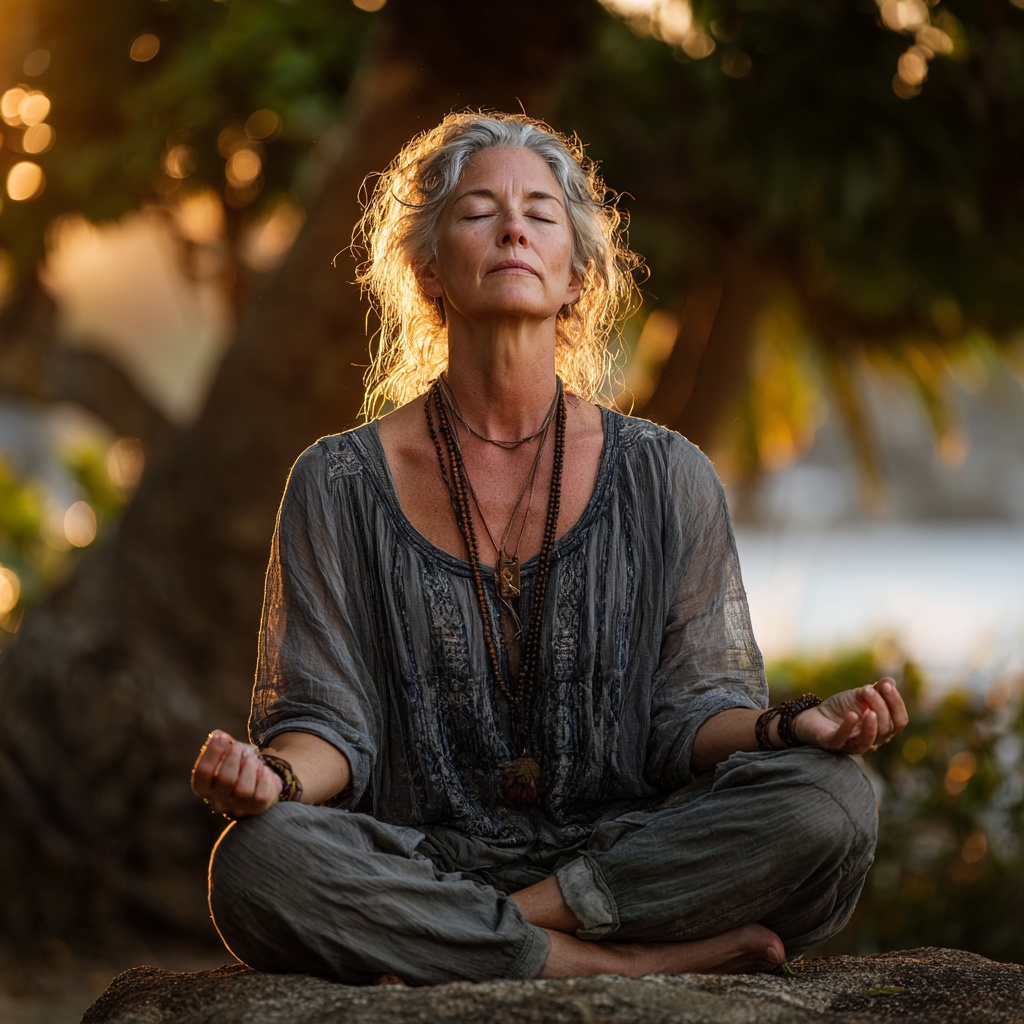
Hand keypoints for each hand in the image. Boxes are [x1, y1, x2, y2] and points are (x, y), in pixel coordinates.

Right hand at [191, 729, 282, 817]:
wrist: (259, 779)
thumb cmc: (237, 764)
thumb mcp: (226, 752)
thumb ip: (220, 743)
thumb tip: (218, 736)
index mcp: (204, 787)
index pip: (203, 772)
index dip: (212, 753)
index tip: (222, 738)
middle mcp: (218, 801)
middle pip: (225, 779)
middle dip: (233, 758)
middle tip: (239, 747)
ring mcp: (237, 807)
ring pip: (243, 789)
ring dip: (250, 768)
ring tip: (252, 759)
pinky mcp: (256, 809)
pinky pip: (261, 795)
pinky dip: (264, 779)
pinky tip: (263, 771)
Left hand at [793, 678, 908, 754]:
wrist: (814, 715)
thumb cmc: (841, 708)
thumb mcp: (859, 696)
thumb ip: (876, 690)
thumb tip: (890, 681)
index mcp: (882, 730)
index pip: (899, 721)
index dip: (896, 703)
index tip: (887, 685)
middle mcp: (871, 741)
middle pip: (885, 729)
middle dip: (880, 707)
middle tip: (868, 689)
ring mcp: (851, 745)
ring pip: (867, 741)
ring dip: (870, 725)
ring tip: (868, 709)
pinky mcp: (832, 744)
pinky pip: (842, 740)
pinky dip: (848, 728)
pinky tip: (851, 715)